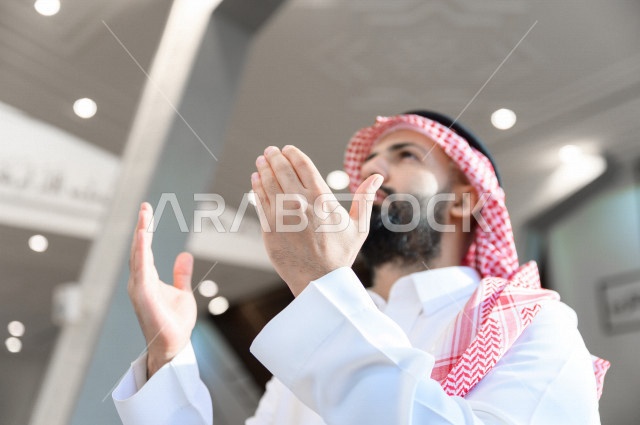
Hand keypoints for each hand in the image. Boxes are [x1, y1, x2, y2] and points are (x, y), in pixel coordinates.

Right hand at [127, 202, 196, 377]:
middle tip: (145, 207)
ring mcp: (139, 288)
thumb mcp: (182, 292)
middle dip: (142, 226)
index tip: (147, 211)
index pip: (146, 249)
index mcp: (148, 278)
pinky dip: (142, 253)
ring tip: (144, 217)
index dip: (146, 229)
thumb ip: (181, 274)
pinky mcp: (143, 296)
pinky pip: (141, 270)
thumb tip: (185, 255)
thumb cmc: (174, 322)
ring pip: (139, 256)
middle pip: (139, 249)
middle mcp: (140, 281)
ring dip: (141, 236)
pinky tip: (144, 238)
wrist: (173, 345)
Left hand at [251, 145, 382, 295]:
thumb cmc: (340, 254)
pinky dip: (256, 187)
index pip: (303, 165)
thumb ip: (364, 198)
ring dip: (263, 168)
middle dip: (274, 156)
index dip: (293, 154)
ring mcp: (281, 214)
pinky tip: (255, 180)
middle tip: (270, 151)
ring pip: (268, 182)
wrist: (319, 281)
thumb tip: (376, 176)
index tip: (287, 149)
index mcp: (321, 197)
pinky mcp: (268, 227)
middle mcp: (299, 202)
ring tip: (261, 161)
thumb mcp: (359, 226)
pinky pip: (260, 200)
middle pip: (282, 169)